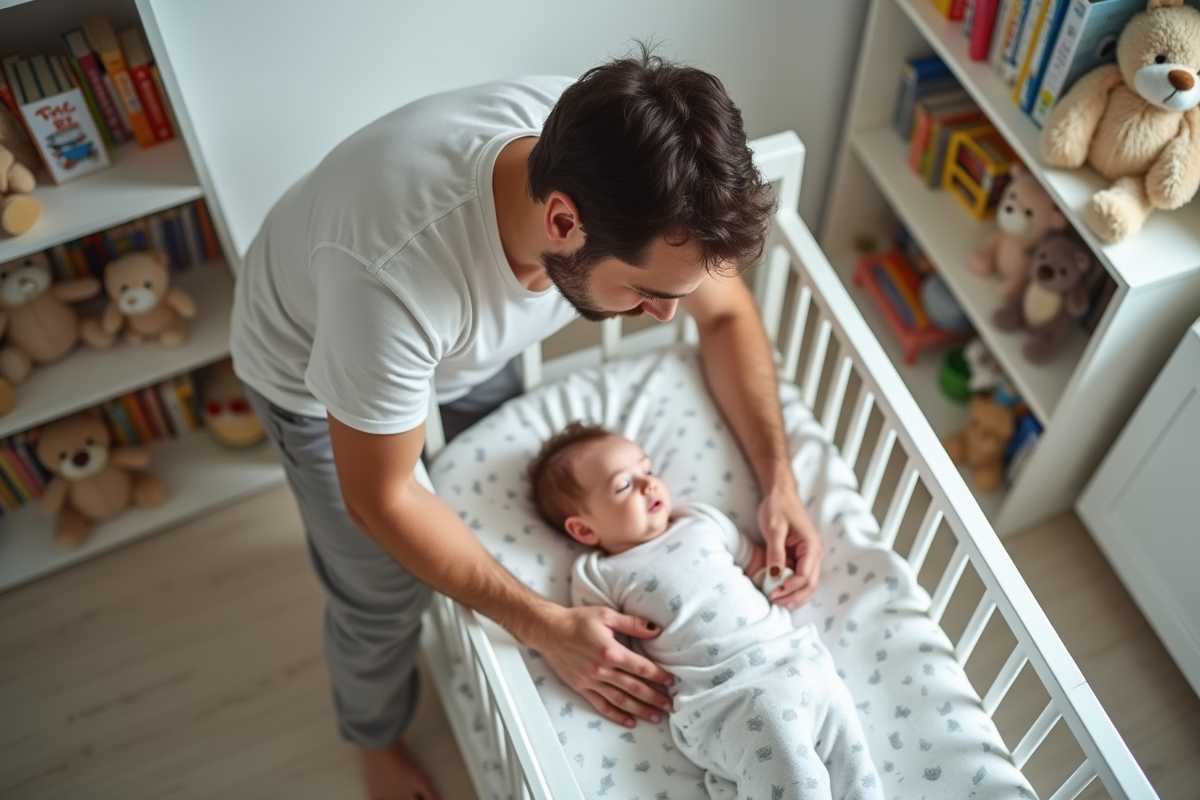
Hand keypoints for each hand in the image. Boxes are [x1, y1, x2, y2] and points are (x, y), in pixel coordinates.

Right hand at [526, 604, 673, 727]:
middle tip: (670, 706)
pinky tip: (629, 721)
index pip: (641, 667)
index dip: (658, 675)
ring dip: (640, 710)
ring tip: (655, 717)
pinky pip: (601, 705)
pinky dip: (616, 715)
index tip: (671, 682)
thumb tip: (655, 630)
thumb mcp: (606, 615)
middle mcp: (602, 670)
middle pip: (634, 687)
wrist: (549, 630)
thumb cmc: (577, 620)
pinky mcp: (581, 687)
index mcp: (611, 651)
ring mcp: (591, 681)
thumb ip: (632, 624)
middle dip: (654, 697)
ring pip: (620, 700)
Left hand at [757, 487, 824, 609]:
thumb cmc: (778, 507)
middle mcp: (814, 554)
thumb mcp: (774, 528)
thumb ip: (775, 552)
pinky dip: (790, 589)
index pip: (805, 576)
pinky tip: (778, 594)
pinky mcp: (800, 559)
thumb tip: (775, 576)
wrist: (780, 495)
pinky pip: (798, 579)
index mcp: (811, 546)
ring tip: (776, 603)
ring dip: (793, 597)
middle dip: (793, 597)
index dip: (790, 588)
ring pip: (806, 586)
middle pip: (809, 586)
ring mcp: (808, 558)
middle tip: (774, 603)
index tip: (773, 593)